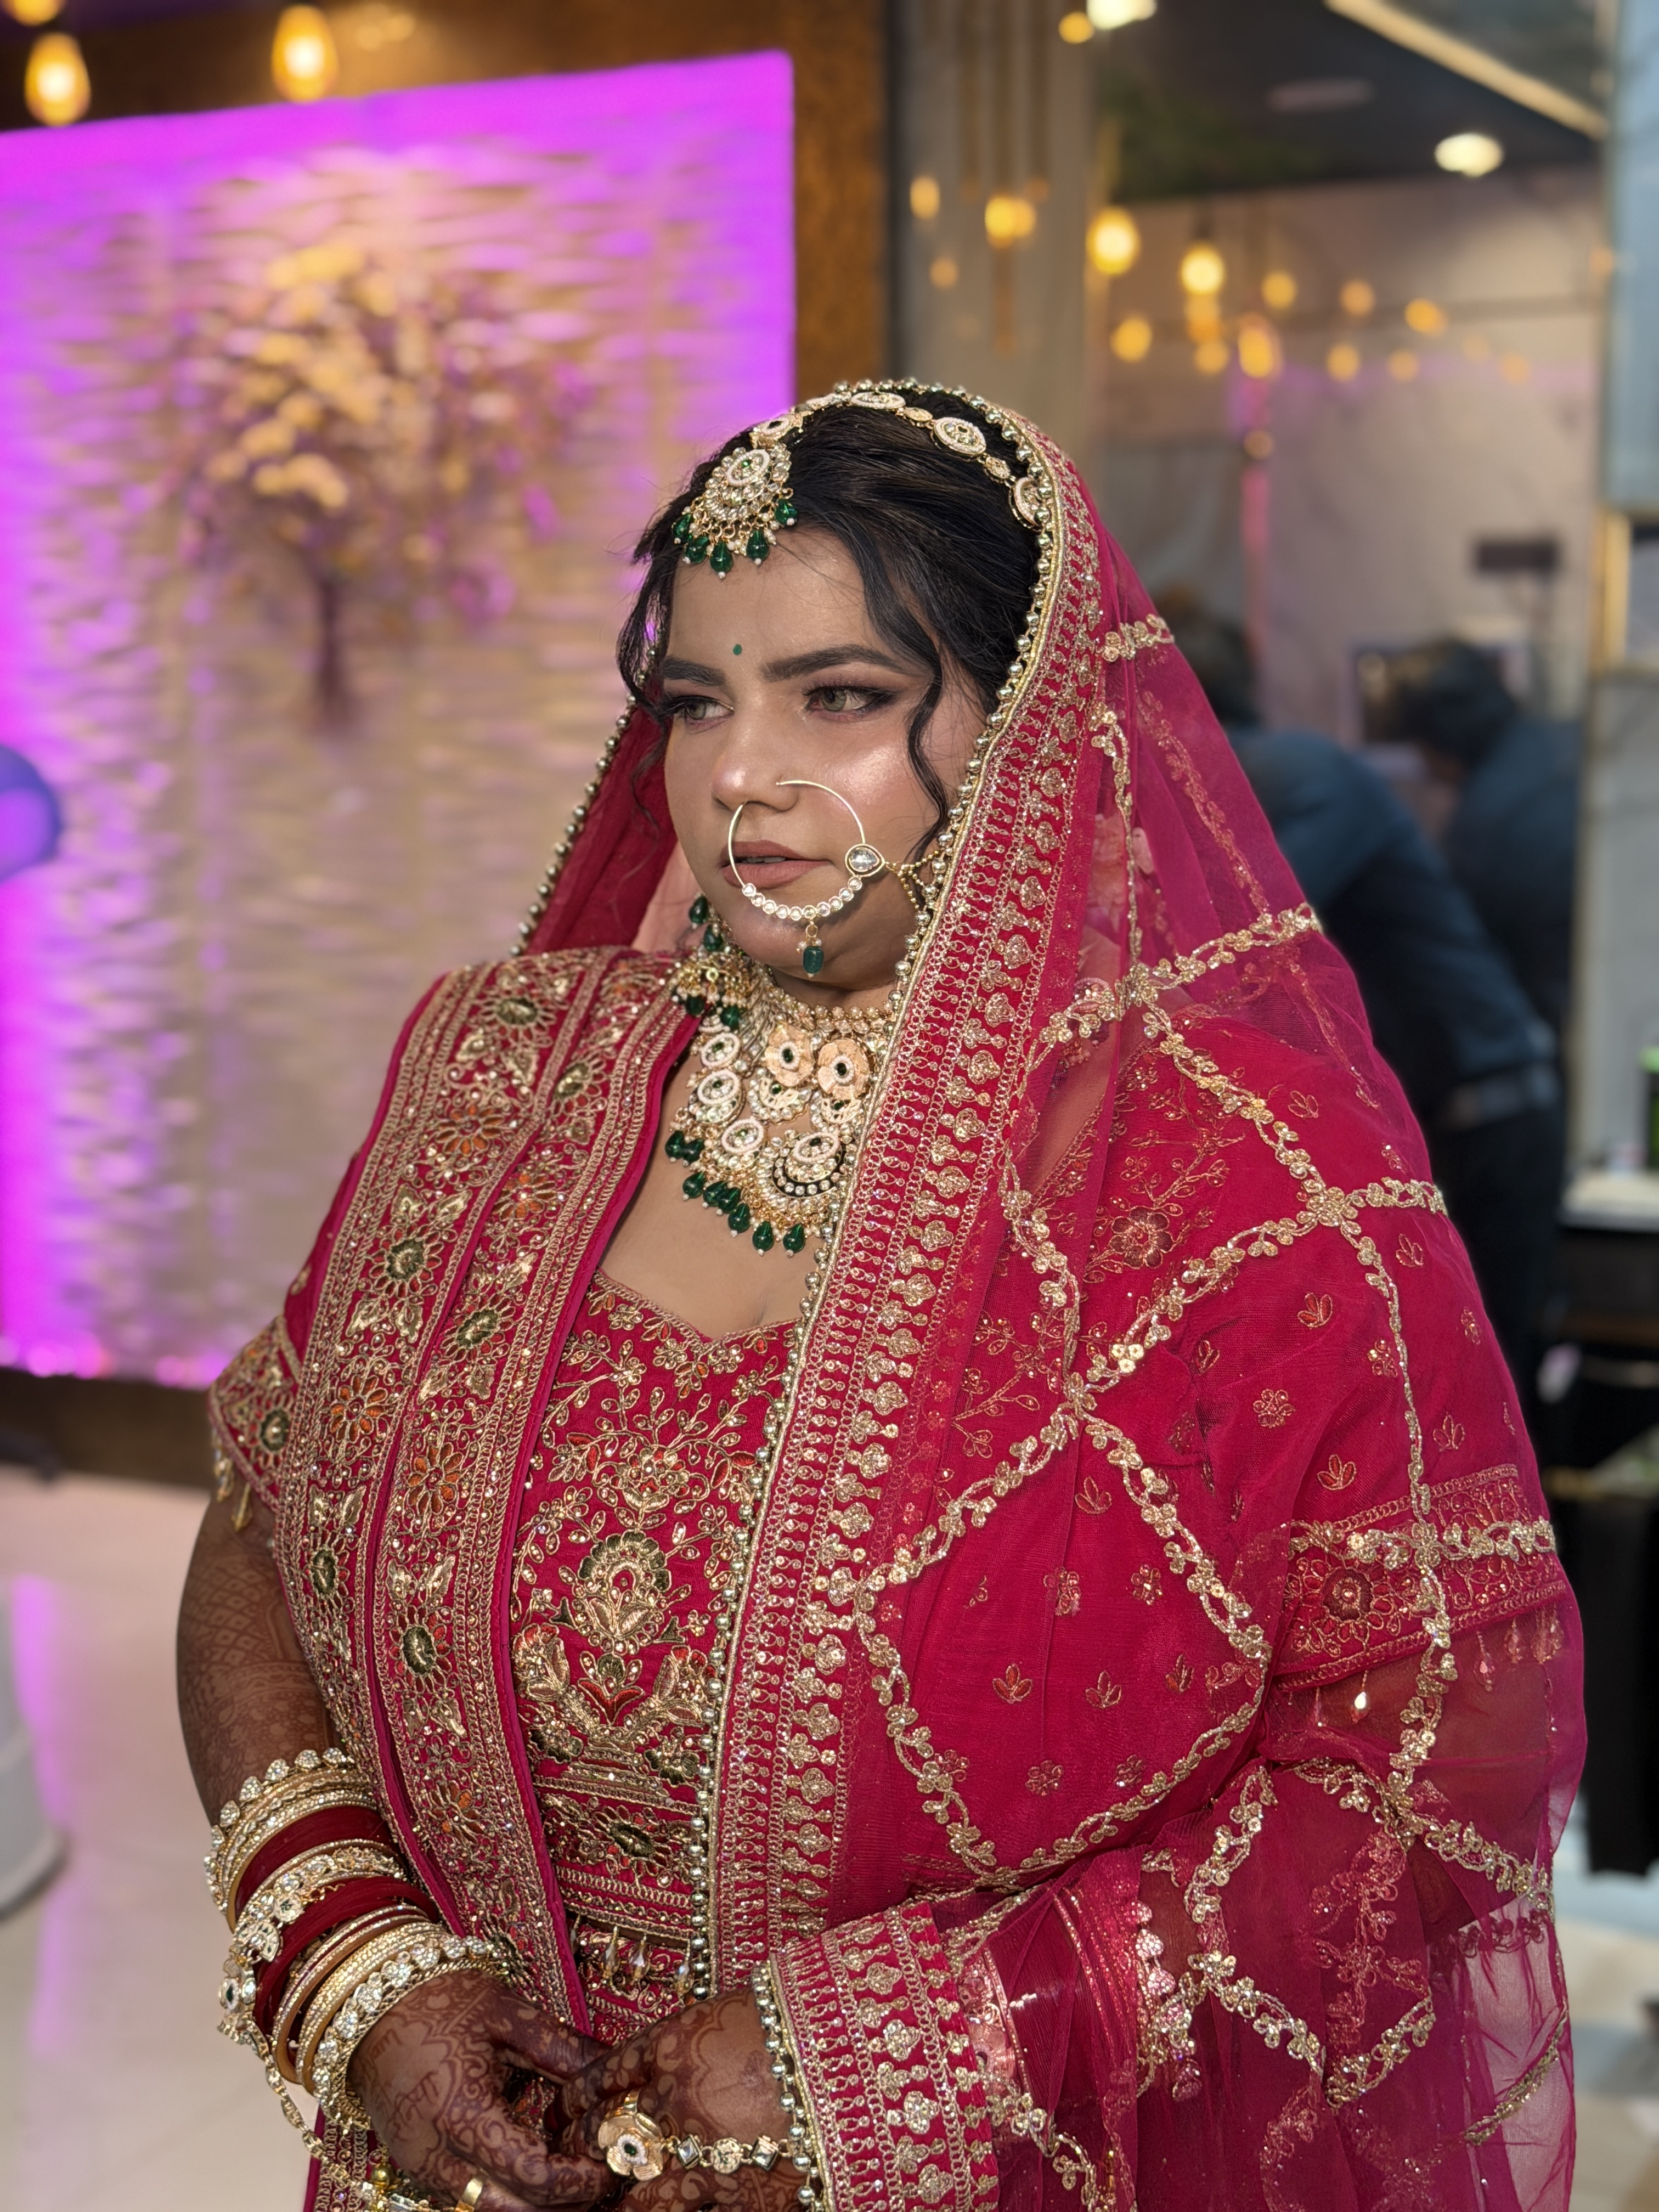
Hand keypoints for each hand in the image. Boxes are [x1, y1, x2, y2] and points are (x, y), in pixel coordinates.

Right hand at [349, 1970, 610, 2211]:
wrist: (366, 2001)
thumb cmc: (436, 1998)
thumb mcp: (507, 2014)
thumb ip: (561, 2049)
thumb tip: (611, 2068)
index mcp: (462, 2113)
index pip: (532, 2175)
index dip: (576, 2181)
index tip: (606, 2166)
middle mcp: (436, 2154)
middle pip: (510, 2211)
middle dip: (559, 2205)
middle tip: (596, 2181)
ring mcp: (419, 2165)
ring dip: (529, 2205)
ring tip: (569, 2178)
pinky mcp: (413, 2164)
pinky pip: (463, 2199)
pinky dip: (500, 2196)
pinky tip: (528, 2171)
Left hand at [565, 1991, 801, 2211]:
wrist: (858, 2056)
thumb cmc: (804, 2024)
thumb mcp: (735, 2016)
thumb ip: (692, 2045)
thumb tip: (666, 2067)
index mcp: (671, 2042)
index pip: (600, 2075)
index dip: (575, 2099)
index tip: (563, 2111)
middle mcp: (670, 2094)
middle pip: (600, 2128)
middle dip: (578, 2147)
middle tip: (564, 2157)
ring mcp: (694, 2146)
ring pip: (623, 2176)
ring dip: (605, 2185)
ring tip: (590, 2190)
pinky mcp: (726, 2189)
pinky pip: (663, 2208)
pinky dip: (641, 2208)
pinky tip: (629, 2209)